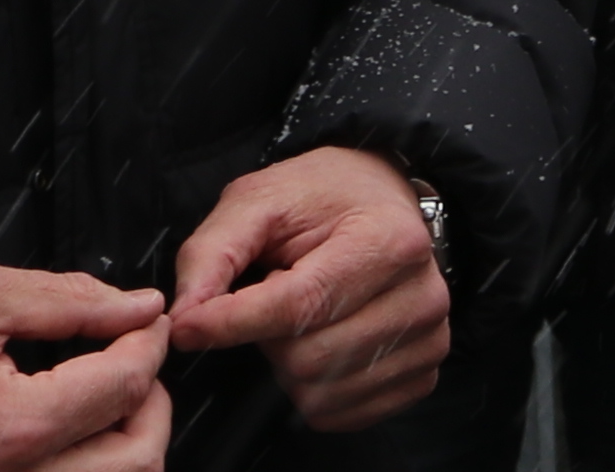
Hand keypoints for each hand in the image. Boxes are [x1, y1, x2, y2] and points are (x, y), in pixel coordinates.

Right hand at [0, 263, 165, 471]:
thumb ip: (69, 299)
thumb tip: (137, 306)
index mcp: (17, 425)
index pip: (125, 386)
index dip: (149, 342)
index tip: (146, 320)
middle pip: (138, 456)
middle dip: (153, 401)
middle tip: (135, 360)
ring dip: (130, 438)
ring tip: (109, 395)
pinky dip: (94, 463)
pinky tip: (78, 429)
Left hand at [165, 145, 450, 430]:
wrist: (384, 200)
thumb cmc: (320, 199)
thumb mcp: (259, 200)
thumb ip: (213, 254)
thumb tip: (184, 319)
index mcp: (388, 240)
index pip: (300, 305)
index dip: (232, 323)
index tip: (187, 326)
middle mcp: (421, 294)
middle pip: (309, 359)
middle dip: (268, 338)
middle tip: (275, 296)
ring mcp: (430, 338)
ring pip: (323, 393)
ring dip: (289, 366)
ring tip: (301, 316)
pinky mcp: (425, 373)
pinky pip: (345, 413)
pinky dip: (315, 390)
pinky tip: (321, 342)